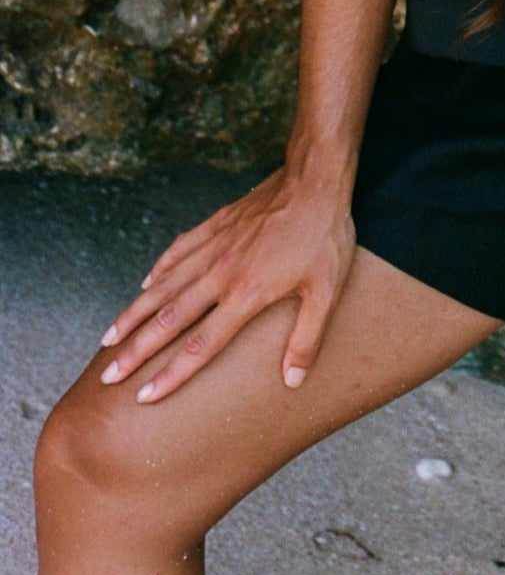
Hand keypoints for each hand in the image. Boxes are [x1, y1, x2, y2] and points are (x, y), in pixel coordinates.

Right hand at [96, 162, 355, 404]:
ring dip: (135, 313)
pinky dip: (160, 269)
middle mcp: (221, 273)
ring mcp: (215, 247)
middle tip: (107, 375)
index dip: (171, 374)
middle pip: (169, 319)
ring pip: (165, 285)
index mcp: (246, 294)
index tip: (143, 395)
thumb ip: (307, 338)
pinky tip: (146, 283)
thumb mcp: (327, 290)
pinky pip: (179, 250)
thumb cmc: (324, 235)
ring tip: (109, 338)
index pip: (200, 345)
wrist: (314, 179)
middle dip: (136, 350)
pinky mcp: (217, 224)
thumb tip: (292, 381)